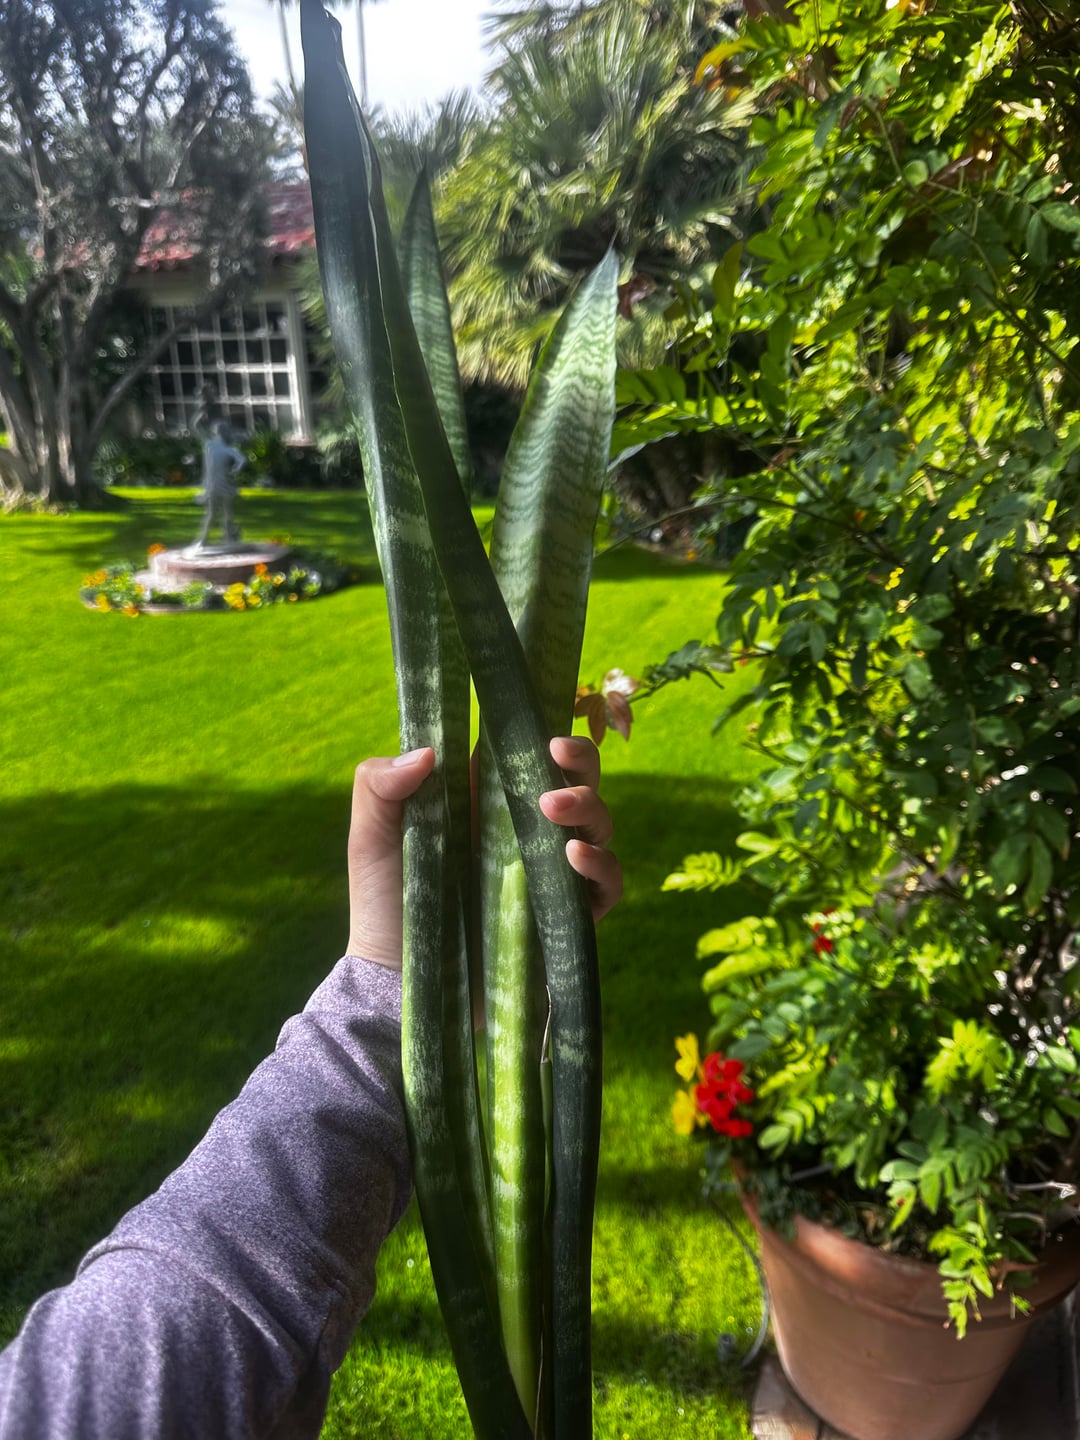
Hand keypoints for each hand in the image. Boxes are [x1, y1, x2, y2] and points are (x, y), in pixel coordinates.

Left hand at [346, 736, 621, 970]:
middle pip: (580, 781)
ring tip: (552, 811)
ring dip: (589, 807)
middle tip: (556, 757)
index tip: (544, 730)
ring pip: (600, 825)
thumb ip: (379, 786)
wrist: (397, 978)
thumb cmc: (386, 901)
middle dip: (581, 763)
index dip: (551, 734)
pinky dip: (603, 865)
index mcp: (488, 799)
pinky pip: (607, 886)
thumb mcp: (371, 838)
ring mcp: (550, 873)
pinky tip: (573, 857)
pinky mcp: (566, 917)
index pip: (534, 754)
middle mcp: (527, 830)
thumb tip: (430, 752)